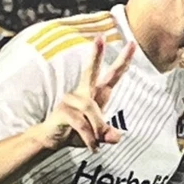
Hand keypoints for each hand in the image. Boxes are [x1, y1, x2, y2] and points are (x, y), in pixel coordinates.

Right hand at [34, 36, 135, 152]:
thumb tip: (117, 137)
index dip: (123, 60)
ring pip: (91, 109)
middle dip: (96, 54)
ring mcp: (71, 99)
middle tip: (100, 37)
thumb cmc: (77, 133)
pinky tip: (92, 146)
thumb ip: (108, 134)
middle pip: (91, 70)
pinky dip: (89, 136)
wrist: (52, 140)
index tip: (132, 44)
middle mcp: (83, 93)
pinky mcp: (63, 110)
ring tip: (97, 142)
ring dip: (97, 128)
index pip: (113, 75)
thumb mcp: (98, 135)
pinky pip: (81, 122)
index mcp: (96, 94)